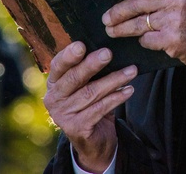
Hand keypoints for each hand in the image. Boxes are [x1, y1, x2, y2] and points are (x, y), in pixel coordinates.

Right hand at [42, 42, 136, 172]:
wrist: (93, 140)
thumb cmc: (90, 104)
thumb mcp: (85, 85)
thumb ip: (89, 69)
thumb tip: (107, 46)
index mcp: (54, 83)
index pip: (58, 65)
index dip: (69, 55)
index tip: (81, 45)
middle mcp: (54, 98)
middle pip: (74, 78)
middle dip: (92, 64)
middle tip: (108, 53)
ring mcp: (63, 115)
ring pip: (91, 92)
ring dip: (114, 80)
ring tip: (131, 71)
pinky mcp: (76, 128)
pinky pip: (100, 108)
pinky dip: (116, 98)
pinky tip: (129, 90)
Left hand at [101, 0, 185, 79]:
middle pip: (135, 4)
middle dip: (116, 12)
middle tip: (106, 18)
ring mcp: (174, 20)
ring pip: (137, 24)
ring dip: (121, 29)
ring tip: (112, 31)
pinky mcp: (173, 41)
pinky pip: (147, 40)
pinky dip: (142, 41)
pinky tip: (142, 41)